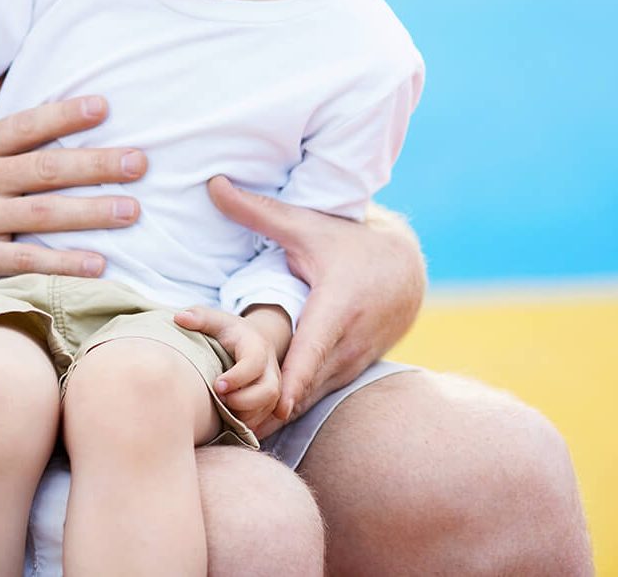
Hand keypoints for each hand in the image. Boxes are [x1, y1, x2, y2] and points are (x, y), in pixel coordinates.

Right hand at [0, 93, 148, 303]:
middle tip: (140, 161)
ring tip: (133, 210)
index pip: (24, 125)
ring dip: (92, 212)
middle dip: (96, 164)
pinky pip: (26, 261)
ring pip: (42, 214)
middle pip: (44, 169)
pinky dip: (63, 263)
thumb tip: (6, 68)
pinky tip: (99, 264)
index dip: (64, 115)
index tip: (105, 106)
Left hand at [174, 305, 285, 434]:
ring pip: (268, 407)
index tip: (216, 385)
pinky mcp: (270, 399)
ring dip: (247, 415)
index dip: (238, 377)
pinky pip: (267, 418)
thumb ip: (199, 317)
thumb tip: (179, 318)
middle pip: (268, 390)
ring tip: (224, 412)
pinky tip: (231, 421)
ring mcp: (273, 384)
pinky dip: (250, 423)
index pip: (254, 362)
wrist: (249, 340)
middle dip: (245, 401)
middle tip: (220, 400)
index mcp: (255, 345)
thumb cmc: (227, 331)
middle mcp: (269, 367)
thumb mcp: (215, 320)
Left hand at [208, 176, 425, 418]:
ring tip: (238, 434)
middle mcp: (348, 342)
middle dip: (272, 406)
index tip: (274, 404)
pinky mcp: (349, 373)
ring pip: (312, 398)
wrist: (404, 268)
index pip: (314, 350)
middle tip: (232, 425)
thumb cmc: (347, 242)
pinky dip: (291, 411)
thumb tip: (212, 182)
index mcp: (336, 306)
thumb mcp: (304, 225)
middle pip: (308, 385)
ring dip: (278, 416)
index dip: (294, 379)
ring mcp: (352, 362)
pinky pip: (317, 397)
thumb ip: (257, 211)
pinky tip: (258, 427)